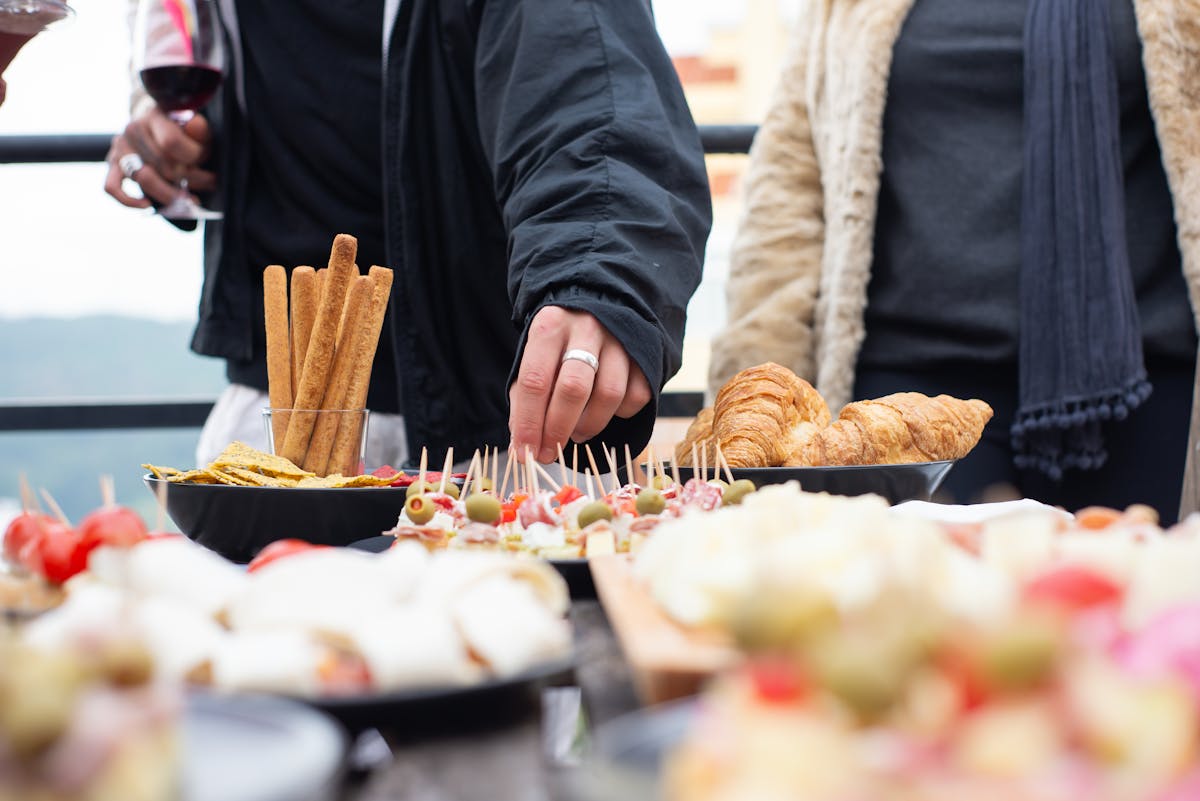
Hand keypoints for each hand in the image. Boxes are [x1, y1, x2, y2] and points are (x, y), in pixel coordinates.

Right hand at [104, 106, 216, 208]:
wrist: (156, 124)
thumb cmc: (181, 130)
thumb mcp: (195, 125)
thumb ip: (199, 128)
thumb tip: (194, 126)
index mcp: (154, 116)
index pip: (171, 143)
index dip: (194, 157)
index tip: (206, 160)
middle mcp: (134, 129)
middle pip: (163, 166)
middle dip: (192, 180)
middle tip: (210, 182)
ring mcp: (121, 147)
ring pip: (144, 179)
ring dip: (171, 194)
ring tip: (190, 199)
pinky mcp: (113, 163)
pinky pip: (112, 186)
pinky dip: (128, 200)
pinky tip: (147, 205)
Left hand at [509, 306, 651, 463]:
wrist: (599, 312)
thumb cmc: (558, 346)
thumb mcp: (534, 360)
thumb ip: (524, 399)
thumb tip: (523, 445)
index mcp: (550, 326)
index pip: (535, 380)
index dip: (528, 422)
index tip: (524, 452)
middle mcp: (586, 328)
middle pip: (573, 388)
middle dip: (558, 429)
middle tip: (549, 453)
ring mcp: (619, 340)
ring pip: (608, 394)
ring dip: (589, 425)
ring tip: (576, 433)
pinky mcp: (644, 355)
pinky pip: (636, 396)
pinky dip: (619, 414)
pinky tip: (602, 412)